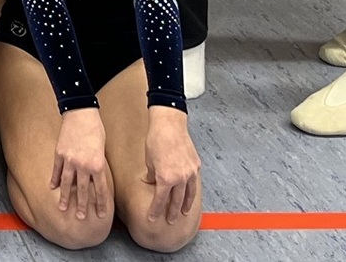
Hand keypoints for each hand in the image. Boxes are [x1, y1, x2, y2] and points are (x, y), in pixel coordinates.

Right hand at [51, 108, 109, 221]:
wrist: (81, 113)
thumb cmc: (96, 129)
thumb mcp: (102, 149)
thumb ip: (98, 164)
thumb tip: (94, 177)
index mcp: (97, 165)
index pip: (100, 189)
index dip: (101, 203)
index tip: (101, 215)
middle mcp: (83, 165)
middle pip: (83, 190)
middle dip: (82, 205)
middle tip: (81, 217)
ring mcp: (69, 160)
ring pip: (67, 183)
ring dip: (65, 197)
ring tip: (62, 208)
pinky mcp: (59, 153)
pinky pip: (56, 170)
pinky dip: (54, 179)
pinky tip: (52, 188)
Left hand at [141, 107, 200, 224]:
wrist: (170, 124)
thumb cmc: (156, 140)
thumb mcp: (149, 161)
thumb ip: (151, 175)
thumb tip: (151, 182)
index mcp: (165, 178)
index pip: (160, 200)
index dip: (156, 210)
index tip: (153, 218)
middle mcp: (180, 178)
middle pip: (177, 201)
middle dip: (172, 212)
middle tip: (170, 221)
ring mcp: (190, 172)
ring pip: (189, 194)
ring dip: (186, 205)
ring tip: (184, 212)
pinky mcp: (196, 165)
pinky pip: (194, 181)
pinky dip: (192, 189)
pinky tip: (190, 193)